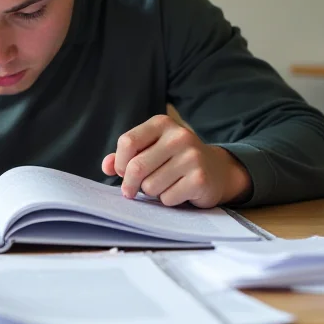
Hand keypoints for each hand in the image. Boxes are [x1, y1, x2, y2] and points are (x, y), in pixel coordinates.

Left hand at [101, 114, 251, 207]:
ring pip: (150, 186)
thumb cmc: (173, 159)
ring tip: (163, 185)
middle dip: (130, 184)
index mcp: (162, 123)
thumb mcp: (150, 149)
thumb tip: (107, 166)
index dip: (120, 162)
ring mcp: (192, 157)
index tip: (123, 172)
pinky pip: (167, 198)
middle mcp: (179, 136)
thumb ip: (125, 156)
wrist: (216, 170)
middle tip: (131, 190)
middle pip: (137, 167)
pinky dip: (167, 200)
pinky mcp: (200, 179)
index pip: (127, 142)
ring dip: (151, 192)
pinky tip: (178, 191)